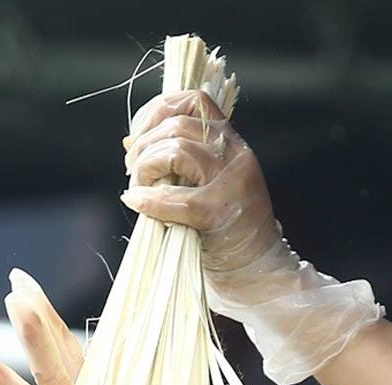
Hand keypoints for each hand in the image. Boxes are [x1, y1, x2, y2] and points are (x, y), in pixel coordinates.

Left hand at [117, 93, 383, 384]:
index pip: (193, 100)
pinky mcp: (220, 213)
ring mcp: (231, 183)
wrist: (260, 277)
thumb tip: (131, 141)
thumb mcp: (207, 185)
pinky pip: (175, 197)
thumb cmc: (225, 235)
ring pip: (176, 150)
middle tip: (133, 172)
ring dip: (145, 167)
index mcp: (232, 143)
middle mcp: (235, 155)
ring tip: (138, 189)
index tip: (137, 134)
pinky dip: (148, 199)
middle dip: (143, 144)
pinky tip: (137, 204)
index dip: (157, 110)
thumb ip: (181, 161)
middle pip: (177, 124)